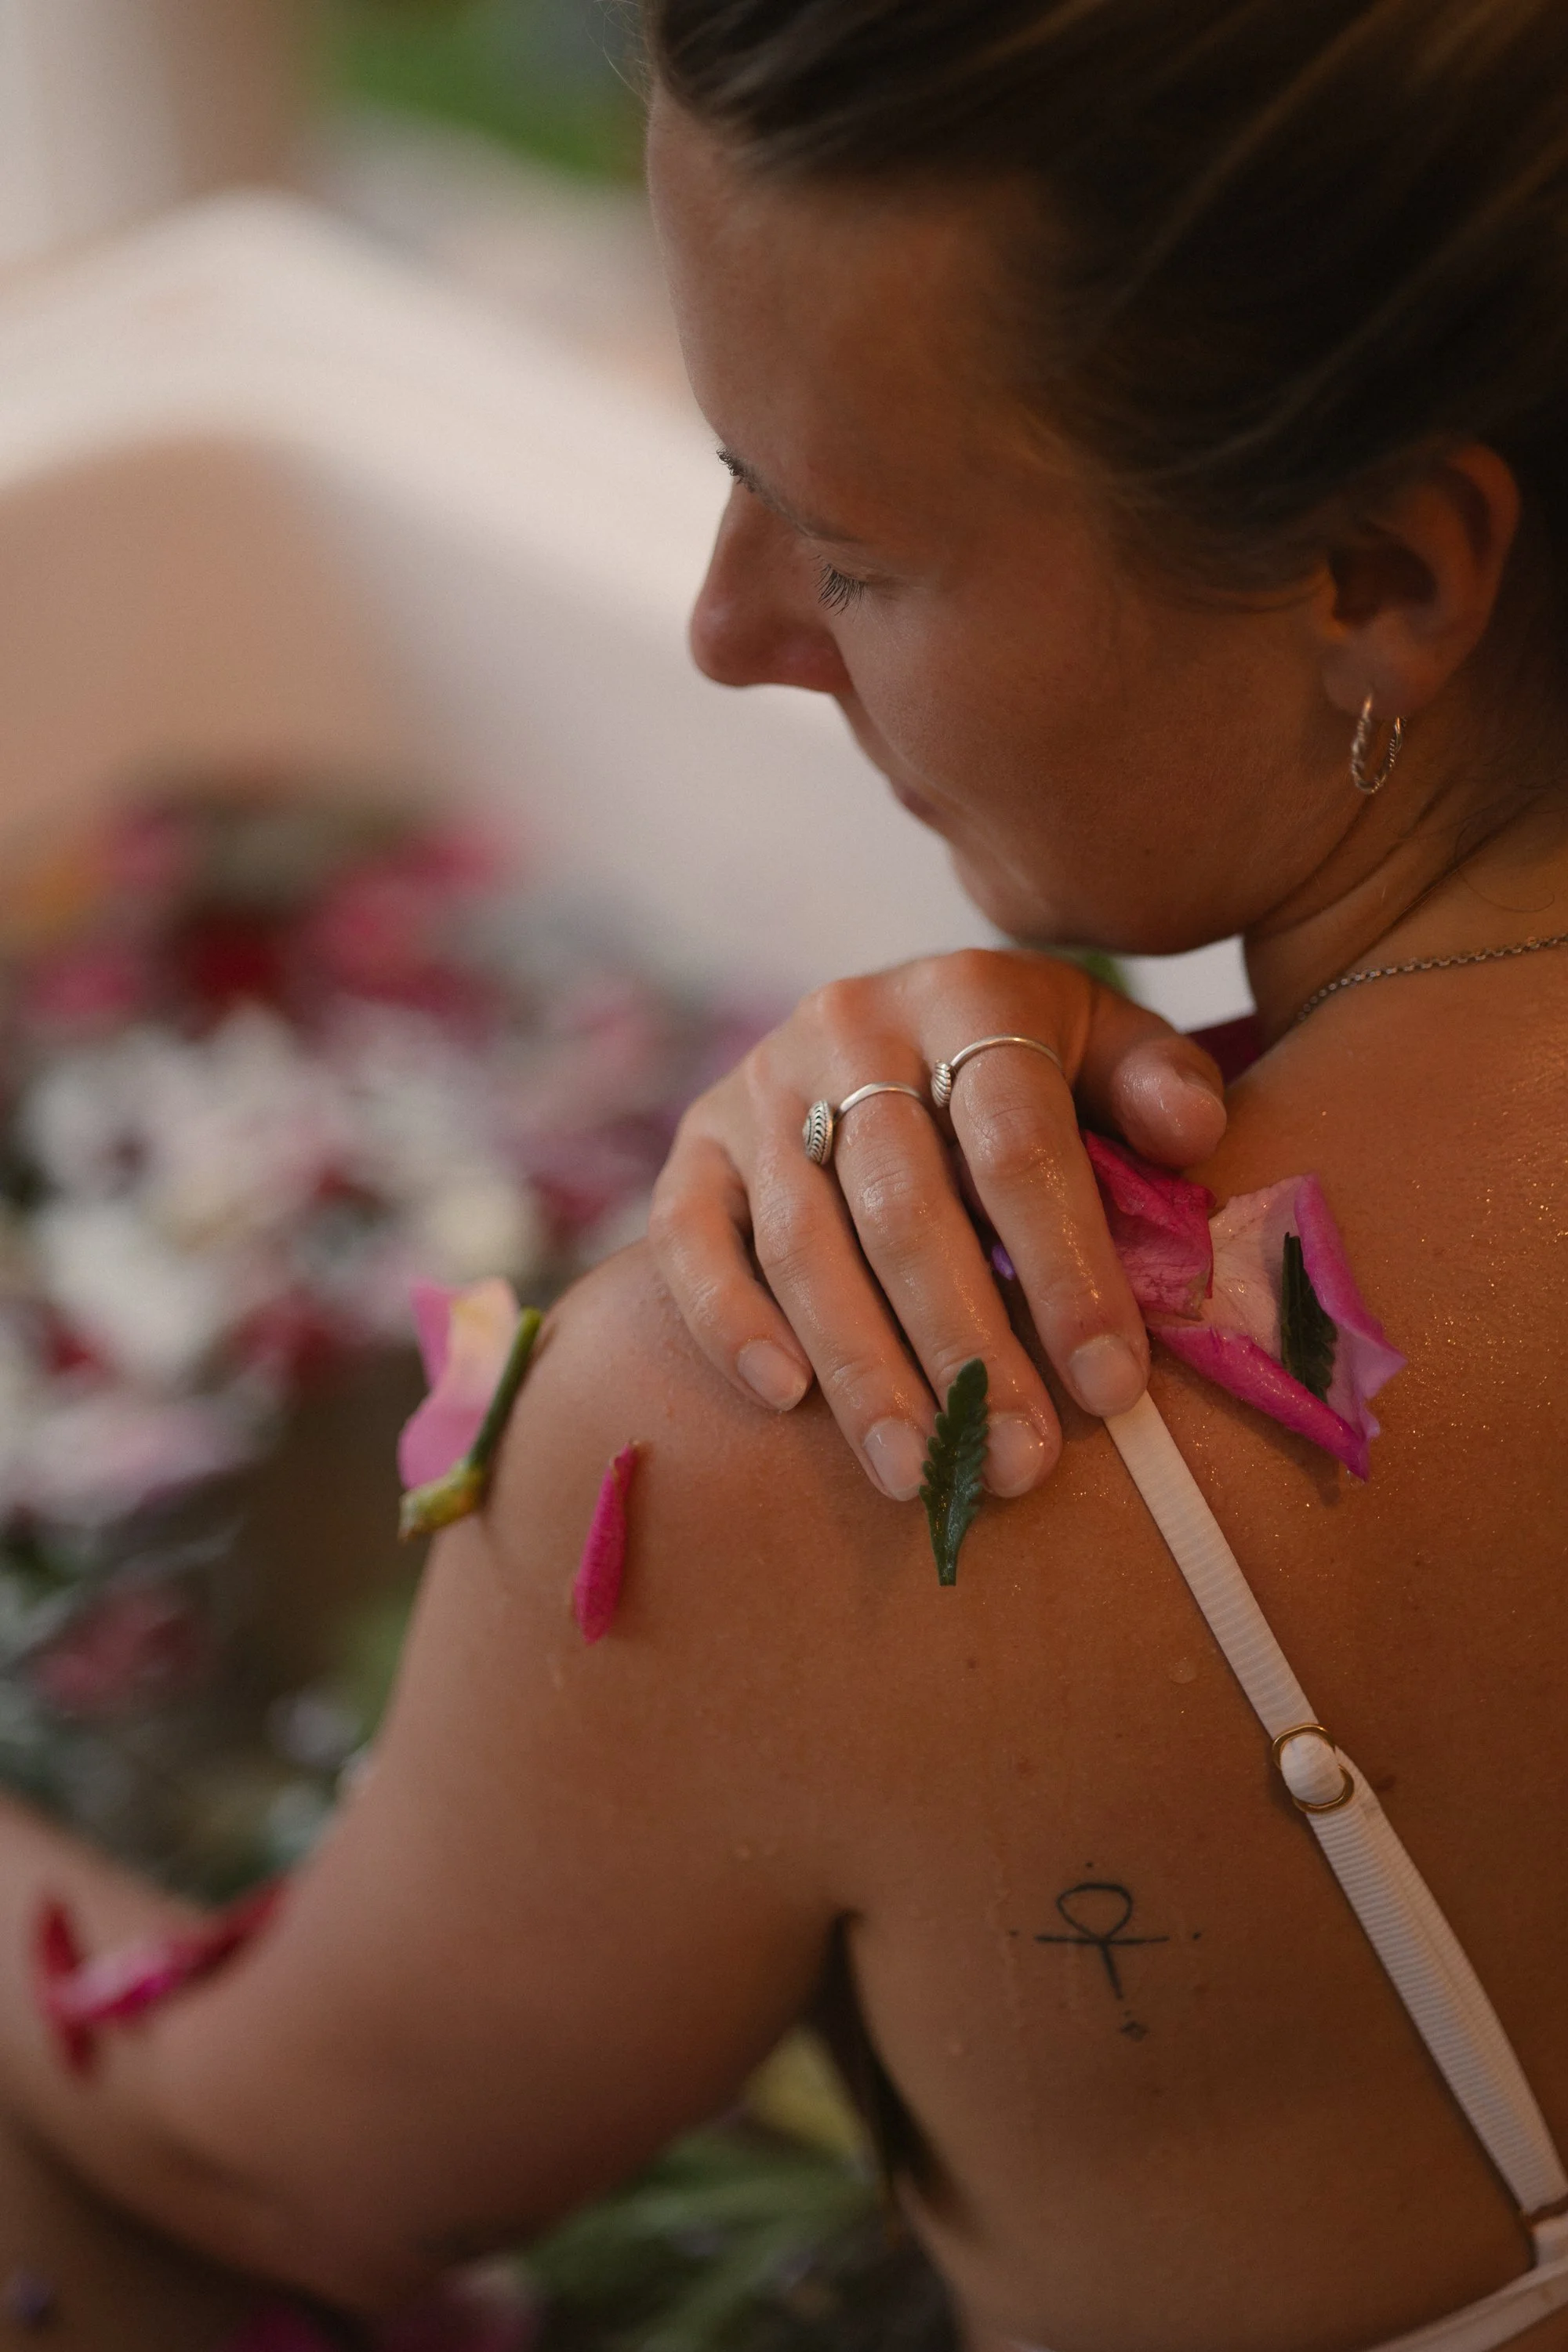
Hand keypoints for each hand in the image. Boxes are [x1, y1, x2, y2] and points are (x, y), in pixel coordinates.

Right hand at [649, 949, 1226, 1499]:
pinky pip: (688, 1242)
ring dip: (862, 1369)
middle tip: (1015, 1465)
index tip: (1112, 1387)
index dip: (1066, 1268)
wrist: (900, 1025)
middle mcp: (849, 1028)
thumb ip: (1155, 1083)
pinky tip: (785, 1398)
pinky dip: (730, 1321)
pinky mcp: (694, 1147)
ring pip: (805, 1242)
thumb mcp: (1106, 1045)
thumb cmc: (1029, 1071)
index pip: (1017, 1143)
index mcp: (968, 995)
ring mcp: (757, 1088)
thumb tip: (1190, 1134)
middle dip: (966, 1347)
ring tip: (917, 1475)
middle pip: (905, 1206)